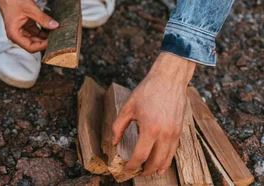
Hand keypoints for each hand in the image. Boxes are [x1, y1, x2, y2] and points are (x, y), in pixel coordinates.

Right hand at [0, 0, 58, 52]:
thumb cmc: (12, 1)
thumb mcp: (30, 9)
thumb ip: (43, 18)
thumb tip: (54, 26)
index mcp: (14, 34)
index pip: (30, 47)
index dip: (42, 46)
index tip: (52, 41)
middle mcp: (16, 35)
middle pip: (33, 45)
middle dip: (44, 42)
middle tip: (56, 37)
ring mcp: (20, 31)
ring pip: (35, 39)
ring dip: (44, 37)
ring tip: (54, 33)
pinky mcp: (24, 26)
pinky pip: (34, 32)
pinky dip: (42, 32)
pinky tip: (50, 29)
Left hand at [112, 52, 195, 175]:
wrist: (170, 78)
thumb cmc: (148, 91)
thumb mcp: (128, 108)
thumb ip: (118, 127)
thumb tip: (114, 142)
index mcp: (150, 129)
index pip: (140, 155)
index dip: (132, 165)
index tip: (127, 168)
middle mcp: (164, 134)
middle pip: (155, 161)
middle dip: (145, 169)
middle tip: (136, 173)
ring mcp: (175, 133)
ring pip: (167, 158)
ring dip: (157, 167)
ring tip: (149, 172)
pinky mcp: (180, 130)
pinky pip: (174, 150)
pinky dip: (167, 159)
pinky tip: (162, 163)